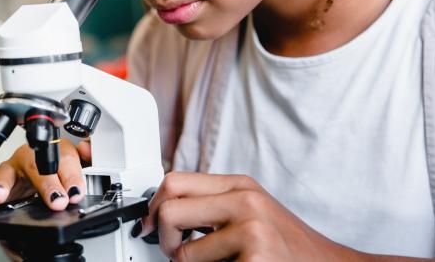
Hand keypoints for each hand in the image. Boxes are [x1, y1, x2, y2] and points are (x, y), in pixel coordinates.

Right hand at [0, 139, 91, 210]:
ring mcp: (11, 171)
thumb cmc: (59, 169)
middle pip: (35, 165)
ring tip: (0, 196)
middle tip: (56, 200)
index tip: (75, 192)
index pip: (64, 159)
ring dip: (1, 184)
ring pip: (4, 172)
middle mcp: (30, 158)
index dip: (71, 176)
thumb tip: (89, 147)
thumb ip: (89, 156)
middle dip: (45, 183)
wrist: (43, 178)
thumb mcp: (81, 163)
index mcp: (53, 150)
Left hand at [136, 172, 357, 261]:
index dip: (152, 206)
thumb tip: (162, 210)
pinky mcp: (256, 258)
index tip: (146, 224)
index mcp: (240, 185)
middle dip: (162, 237)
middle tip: (174, 251)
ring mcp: (252, 229)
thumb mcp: (252, 212)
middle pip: (169, 207)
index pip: (174, 181)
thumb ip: (214, 205)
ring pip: (184, 251)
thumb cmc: (288, 248)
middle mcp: (244, 200)